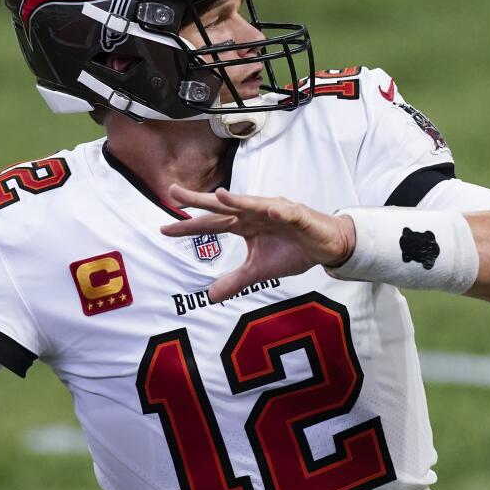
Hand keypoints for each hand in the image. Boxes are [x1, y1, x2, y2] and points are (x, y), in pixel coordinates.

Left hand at [159, 185, 355, 301]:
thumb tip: (209, 297)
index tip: (163, 228)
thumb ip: (234, 281)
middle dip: (199, 200)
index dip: (188, 227)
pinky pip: (287, 213)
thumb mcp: (258, 271)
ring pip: (252, 204)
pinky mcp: (298, 215)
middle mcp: (254, 213)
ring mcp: (276, 211)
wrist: (326, 245)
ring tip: (218, 195)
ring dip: (237, 200)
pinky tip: (269, 210)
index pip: (211, 225)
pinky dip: (278, 212)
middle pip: (223, 207)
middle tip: (173, 192)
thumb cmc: (292, 250)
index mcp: (244, 225)